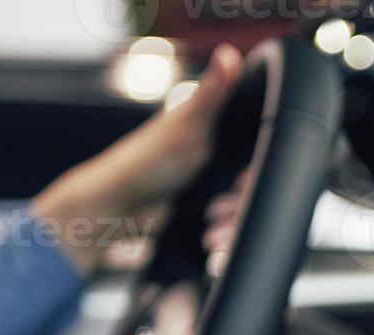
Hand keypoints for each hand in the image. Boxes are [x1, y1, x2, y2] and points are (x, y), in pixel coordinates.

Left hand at [31, 45, 243, 274]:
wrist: (114, 209)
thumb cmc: (143, 162)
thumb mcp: (185, 124)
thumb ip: (213, 92)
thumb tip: (229, 53)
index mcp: (218, 136)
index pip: (259, 159)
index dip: (254, 177)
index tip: (240, 185)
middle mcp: (217, 163)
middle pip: (253, 192)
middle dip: (239, 209)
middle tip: (216, 211)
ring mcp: (210, 192)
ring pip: (241, 217)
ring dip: (230, 230)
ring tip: (211, 236)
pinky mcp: (201, 218)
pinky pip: (227, 234)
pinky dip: (223, 242)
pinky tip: (208, 243)